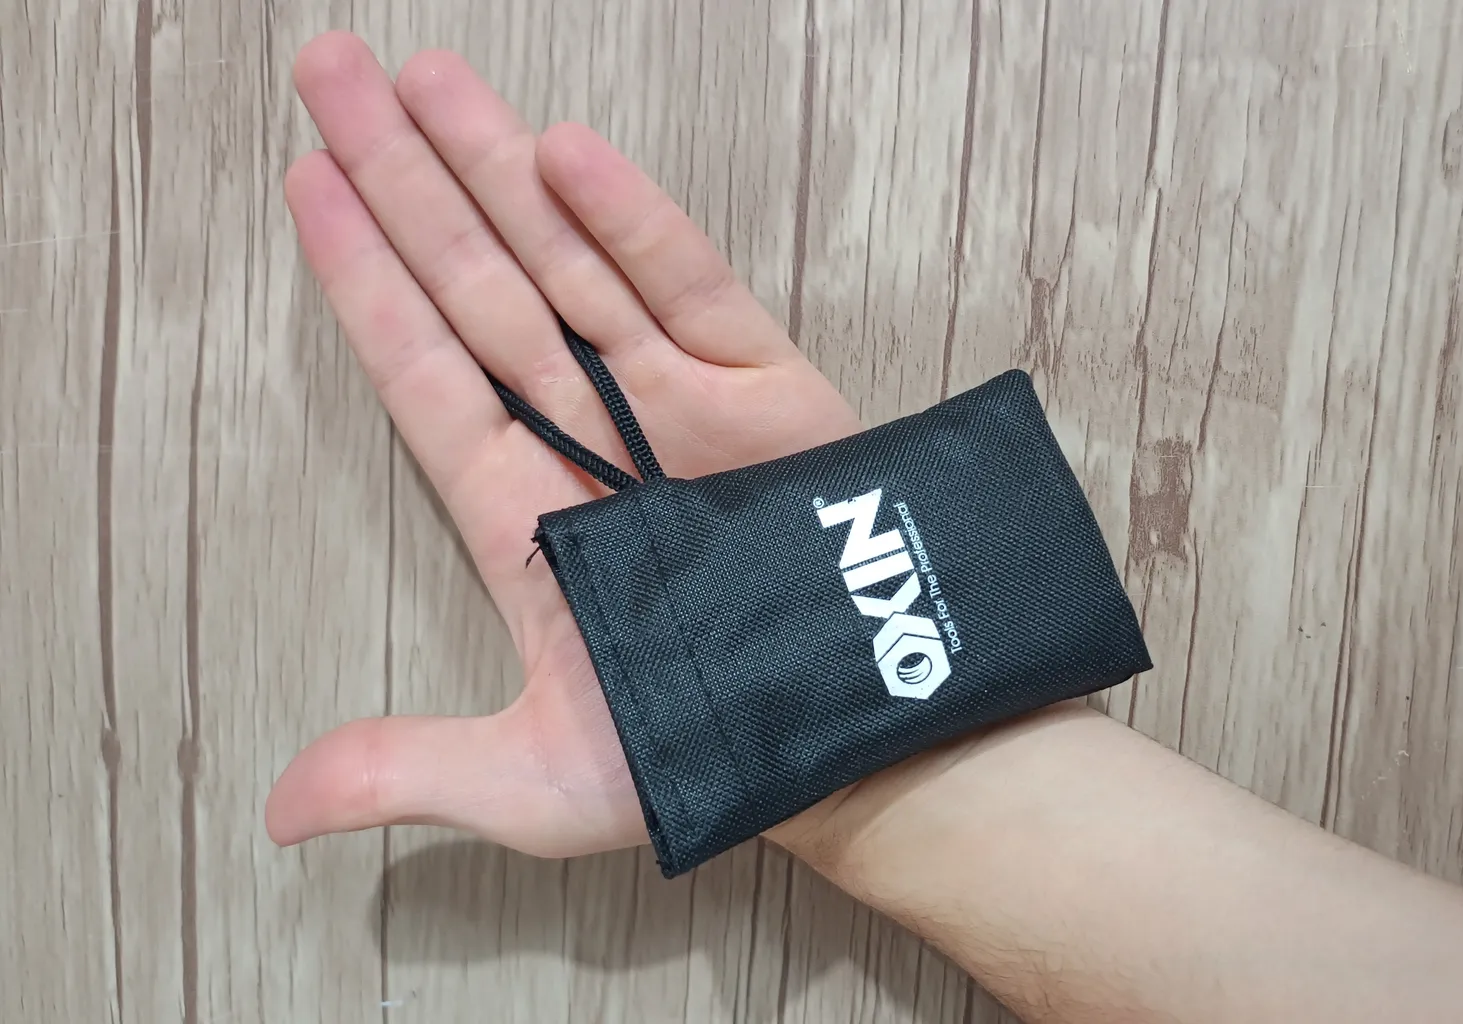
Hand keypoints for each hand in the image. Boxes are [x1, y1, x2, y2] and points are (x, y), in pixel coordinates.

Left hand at [265, 32, 860, 857]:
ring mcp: (674, 400)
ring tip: (424, 81)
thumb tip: (282, 808)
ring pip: (564, 262)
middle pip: (474, 285)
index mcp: (521, 515)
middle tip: (331, 74)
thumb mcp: (540, 781)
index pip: (421, 371)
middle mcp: (587, 438)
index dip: (362, 279)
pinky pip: (685, 287)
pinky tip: (560, 155)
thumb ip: (412, 768)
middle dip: (402, 180)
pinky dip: (628, 223)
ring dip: (494, 170)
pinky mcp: (762, 384)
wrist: (863, 745)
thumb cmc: (710, 758)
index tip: (309, 184)